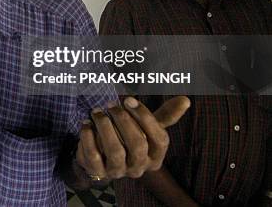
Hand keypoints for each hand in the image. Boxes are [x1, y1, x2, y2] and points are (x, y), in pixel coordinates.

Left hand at [75, 96, 189, 180]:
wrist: (100, 156)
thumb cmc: (127, 136)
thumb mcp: (146, 127)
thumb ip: (165, 115)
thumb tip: (186, 100)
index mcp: (155, 156)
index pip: (159, 139)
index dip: (145, 117)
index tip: (128, 99)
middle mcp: (139, 167)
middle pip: (138, 144)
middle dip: (123, 120)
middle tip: (111, 105)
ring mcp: (118, 172)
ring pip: (115, 150)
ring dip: (105, 126)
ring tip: (97, 112)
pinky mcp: (98, 172)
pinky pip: (93, 156)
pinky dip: (88, 137)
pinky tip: (86, 123)